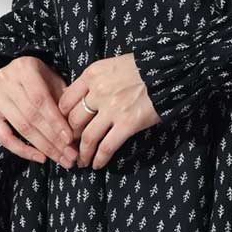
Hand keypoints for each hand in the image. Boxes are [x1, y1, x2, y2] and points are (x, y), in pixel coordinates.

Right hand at [0, 55, 78, 167]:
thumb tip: (76, 129)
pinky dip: (23, 150)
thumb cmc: (40, 79)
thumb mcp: (54, 81)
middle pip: (31, 116)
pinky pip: (4, 137)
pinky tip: (40, 157)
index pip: (40, 99)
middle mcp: (5, 79)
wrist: (15, 74)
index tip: (70, 139)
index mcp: (24, 67)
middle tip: (70, 155)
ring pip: (20, 128)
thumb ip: (63, 100)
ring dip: (43, 147)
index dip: (56, 121)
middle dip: (53, 139)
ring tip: (61, 159)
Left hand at [57, 52, 159, 167]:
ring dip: (83, 153)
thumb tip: (81, 98)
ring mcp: (112, 109)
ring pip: (88, 137)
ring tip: (83, 161)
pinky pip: (107, 146)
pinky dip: (99, 158)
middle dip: (71, 137)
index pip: (66, 100)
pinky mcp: (128, 124)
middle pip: (74, 120)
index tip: (66, 127)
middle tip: (73, 146)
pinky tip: (97, 165)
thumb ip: (95, 80)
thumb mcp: (112, 65)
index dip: (62, 117)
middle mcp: (98, 92)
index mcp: (92, 75)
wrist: (168, 70)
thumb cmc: (142, 67)